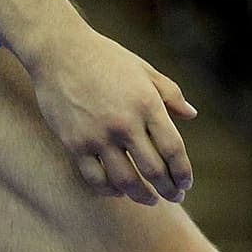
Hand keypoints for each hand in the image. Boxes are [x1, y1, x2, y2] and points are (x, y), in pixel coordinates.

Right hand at [24, 30, 196, 203]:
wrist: (60, 52)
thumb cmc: (106, 58)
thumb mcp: (145, 70)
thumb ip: (170, 94)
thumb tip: (191, 115)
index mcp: (147, 104)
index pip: (173, 149)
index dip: (183, 172)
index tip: (186, 183)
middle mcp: (125, 124)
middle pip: (153, 169)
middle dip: (168, 189)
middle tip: (175, 197)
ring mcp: (98, 136)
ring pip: (125, 180)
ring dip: (141, 195)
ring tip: (151, 200)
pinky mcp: (74, 144)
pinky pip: (95, 178)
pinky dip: (109, 190)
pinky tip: (118, 192)